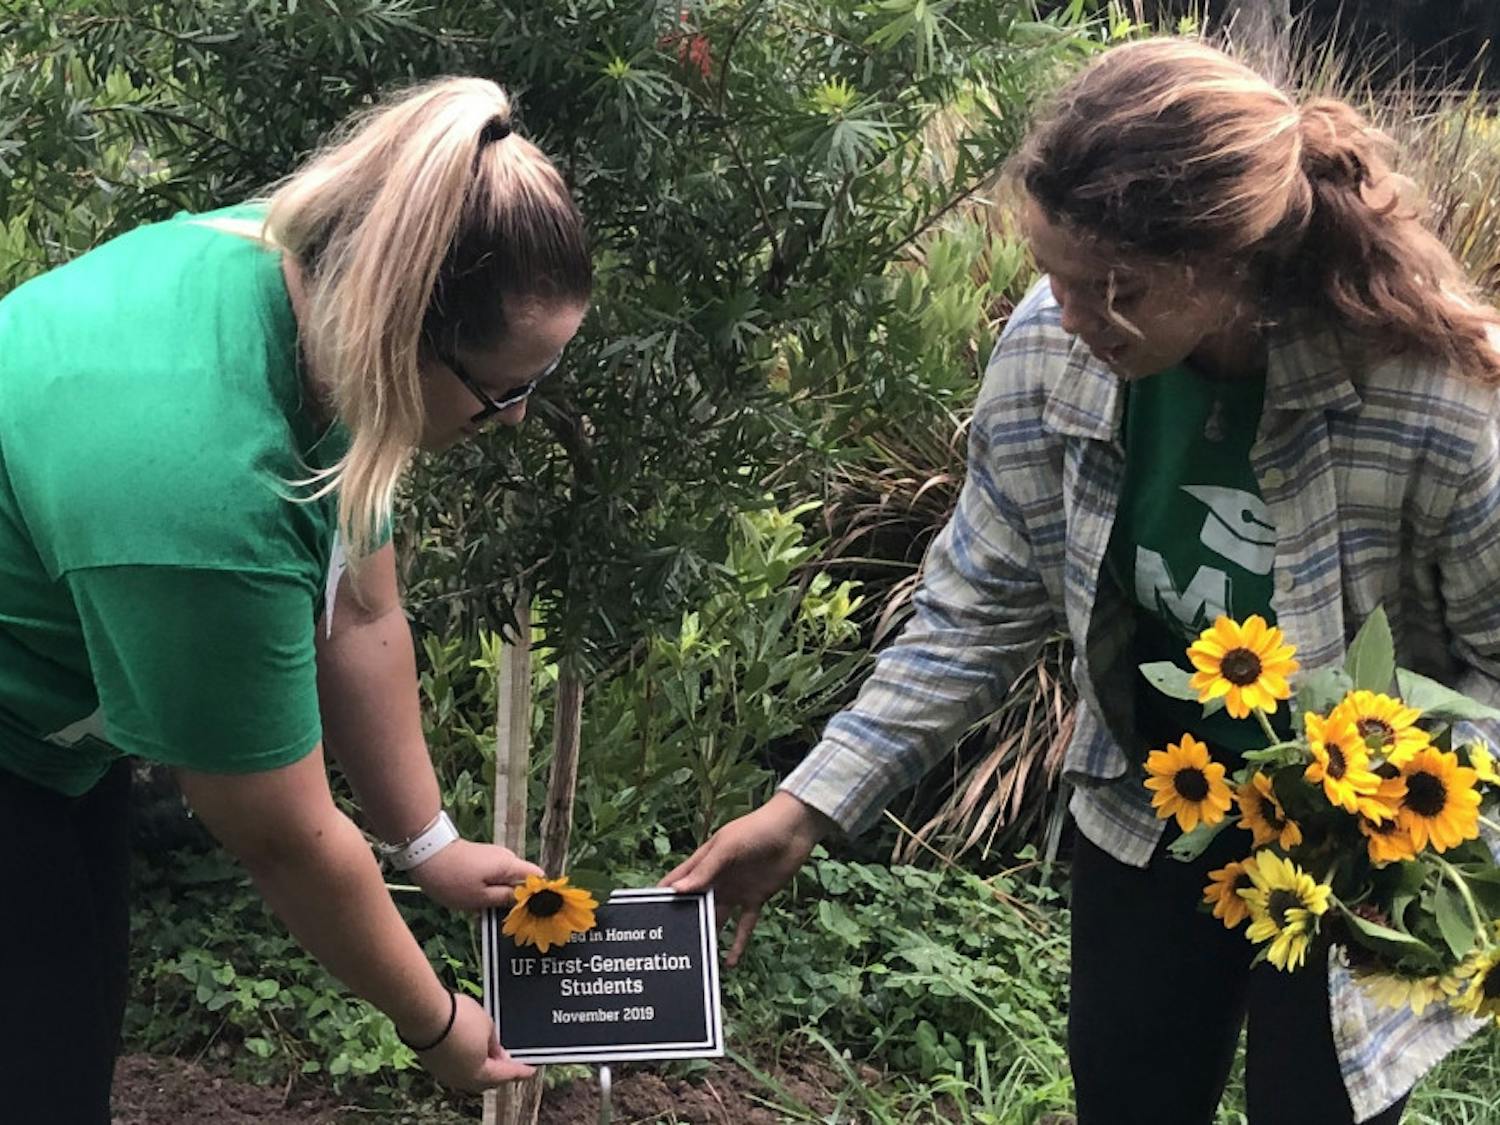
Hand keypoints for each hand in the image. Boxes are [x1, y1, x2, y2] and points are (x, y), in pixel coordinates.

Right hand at [406, 993, 533, 1090]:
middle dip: (501, 1070)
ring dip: (484, 1066)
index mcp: (480, 1074)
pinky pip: (457, 1067)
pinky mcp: (434, 1064)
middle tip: (511, 1060)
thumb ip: (496, 1042)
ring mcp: (446, 1073)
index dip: (521, 1070)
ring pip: (471, 1075)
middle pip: (489, 1080)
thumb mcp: (488, 1025)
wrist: (424, 1014)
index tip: (530, 1069)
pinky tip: (472, 1049)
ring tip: (492, 1052)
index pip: (507, 1074)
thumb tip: (496, 1051)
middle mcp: (462, 1079)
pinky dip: (469, 1061)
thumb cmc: (457, 1018)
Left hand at [410, 839, 542, 911]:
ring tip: (484, 911)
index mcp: (509, 865)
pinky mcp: (481, 857)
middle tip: (503, 918)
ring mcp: (493, 856)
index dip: (539, 894)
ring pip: (506, 879)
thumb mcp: (479, 898)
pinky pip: (494, 876)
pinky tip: (475, 900)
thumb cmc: (452, 879)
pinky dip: (489, 888)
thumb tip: (524, 901)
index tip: (533, 912)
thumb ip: (504, 899)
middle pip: (522, 880)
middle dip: (515, 899)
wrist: (426, 853)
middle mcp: (506, 857)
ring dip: (499, 895)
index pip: (538, 876)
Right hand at [661, 791, 832, 965]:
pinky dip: (738, 944)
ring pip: (717, 918)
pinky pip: (744, 926)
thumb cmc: (756, 830)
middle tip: (670, 945)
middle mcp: (717, 879)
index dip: (664, 895)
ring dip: (709, 935)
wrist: (792, 830)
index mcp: (704, 862)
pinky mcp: (755, 899)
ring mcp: (736, 890)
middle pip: (695, 903)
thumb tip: (677, 891)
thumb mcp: (727, 847)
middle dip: (684, 920)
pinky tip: (730, 963)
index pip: (677, 881)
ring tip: (697, 958)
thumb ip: (704, 870)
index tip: (647, 914)